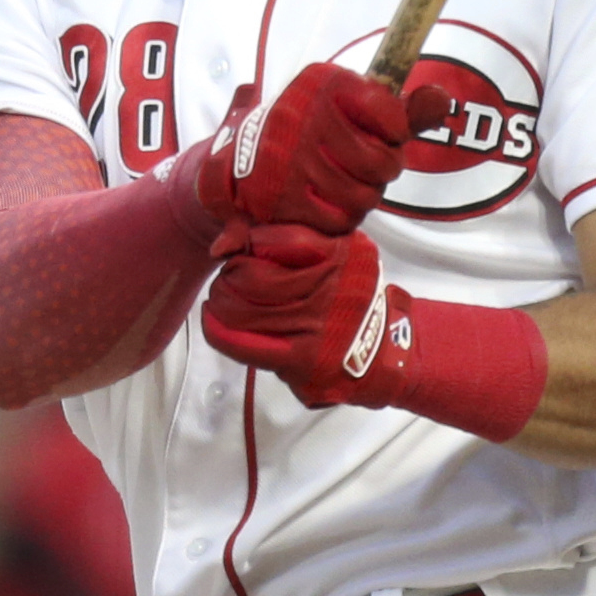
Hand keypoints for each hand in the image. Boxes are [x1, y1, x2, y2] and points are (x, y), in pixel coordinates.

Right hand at [191, 60, 411, 237]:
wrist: (234, 168)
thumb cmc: (310, 136)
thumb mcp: (353, 110)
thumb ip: (403, 111)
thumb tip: (444, 100)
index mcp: (325, 82)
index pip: (393, 119)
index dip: (393, 135)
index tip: (376, 134)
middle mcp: (305, 112)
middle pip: (384, 163)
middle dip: (381, 172)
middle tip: (359, 167)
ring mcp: (289, 156)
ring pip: (365, 197)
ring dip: (361, 198)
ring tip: (341, 184)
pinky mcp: (279, 196)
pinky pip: (338, 221)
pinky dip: (338, 219)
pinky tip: (324, 204)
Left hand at [201, 223, 408, 406]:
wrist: (383, 353)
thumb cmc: (349, 298)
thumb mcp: (339, 253)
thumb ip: (293, 237)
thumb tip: (225, 243)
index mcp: (342, 254)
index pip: (281, 239)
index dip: (252, 241)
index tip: (245, 246)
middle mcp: (331, 289)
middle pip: (253, 275)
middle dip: (231, 272)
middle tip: (230, 274)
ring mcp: (315, 326)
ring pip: (243, 308)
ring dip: (222, 299)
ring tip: (222, 297)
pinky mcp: (300, 359)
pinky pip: (242, 343)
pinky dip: (217, 329)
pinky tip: (213, 318)